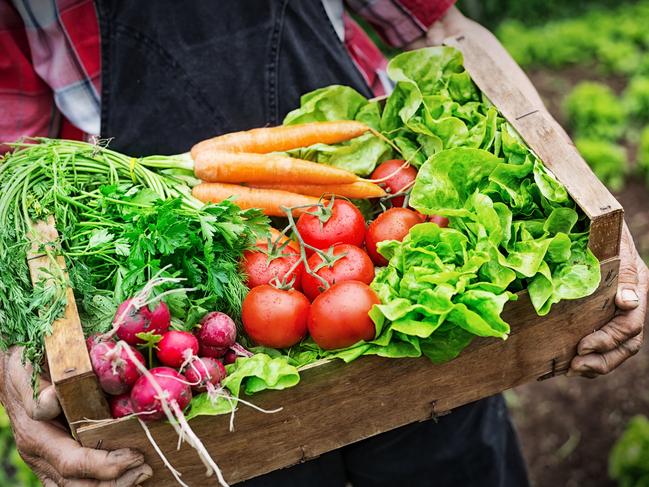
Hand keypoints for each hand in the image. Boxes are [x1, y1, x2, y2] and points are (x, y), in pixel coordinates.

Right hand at [0, 347, 151, 485]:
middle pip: (78, 485)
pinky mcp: (56, 462)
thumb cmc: (25, 369)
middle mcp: (40, 456)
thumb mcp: (28, 372)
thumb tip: (52, 398)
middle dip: (115, 481)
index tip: (135, 456)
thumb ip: (39, 390)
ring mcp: (47, 462)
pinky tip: (128, 472)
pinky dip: (105, 480)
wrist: (13, 376)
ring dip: (113, 484)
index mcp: (36, 436)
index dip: (105, 465)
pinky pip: (80, 481)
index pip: (72, 463)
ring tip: (142, 472)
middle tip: (145, 468)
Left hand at [569, 223, 647, 376]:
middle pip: (627, 344)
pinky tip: (567, 363)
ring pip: (617, 348)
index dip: (608, 339)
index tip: (582, 345)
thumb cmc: (602, 229)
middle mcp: (630, 302)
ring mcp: (616, 310)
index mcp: (637, 286)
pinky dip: (588, 356)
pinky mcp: (600, 313)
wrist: (591, 220)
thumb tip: (628, 302)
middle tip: (575, 365)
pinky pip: (602, 342)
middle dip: (602, 359)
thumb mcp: (614, 243)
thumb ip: (623, 271)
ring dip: (596, 364)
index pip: (631, 325)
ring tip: (572, 370)